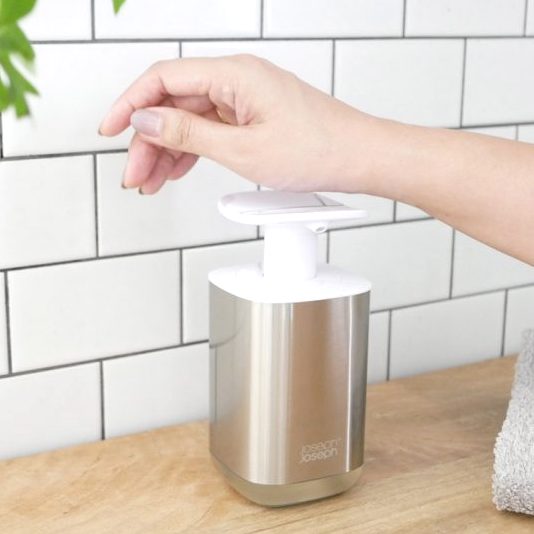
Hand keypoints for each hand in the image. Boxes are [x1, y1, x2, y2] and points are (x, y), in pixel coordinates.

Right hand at [99, 54, 375, 193]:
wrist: (359, 159)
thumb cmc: (319, 150)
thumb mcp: (243, 150)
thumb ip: (189, 134)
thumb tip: (149, 120)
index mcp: (234, 76)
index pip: (164, 78)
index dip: (131, 103)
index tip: (110, 128)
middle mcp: (238, 82)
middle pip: (175, 103)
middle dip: (149, 140)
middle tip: (135, 174)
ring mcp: (246, 101)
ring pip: (191, 120)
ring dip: (168, 150)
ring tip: (151, 181)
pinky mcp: (254, 119)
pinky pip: (211, 131)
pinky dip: (192, 152)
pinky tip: (177, 171)